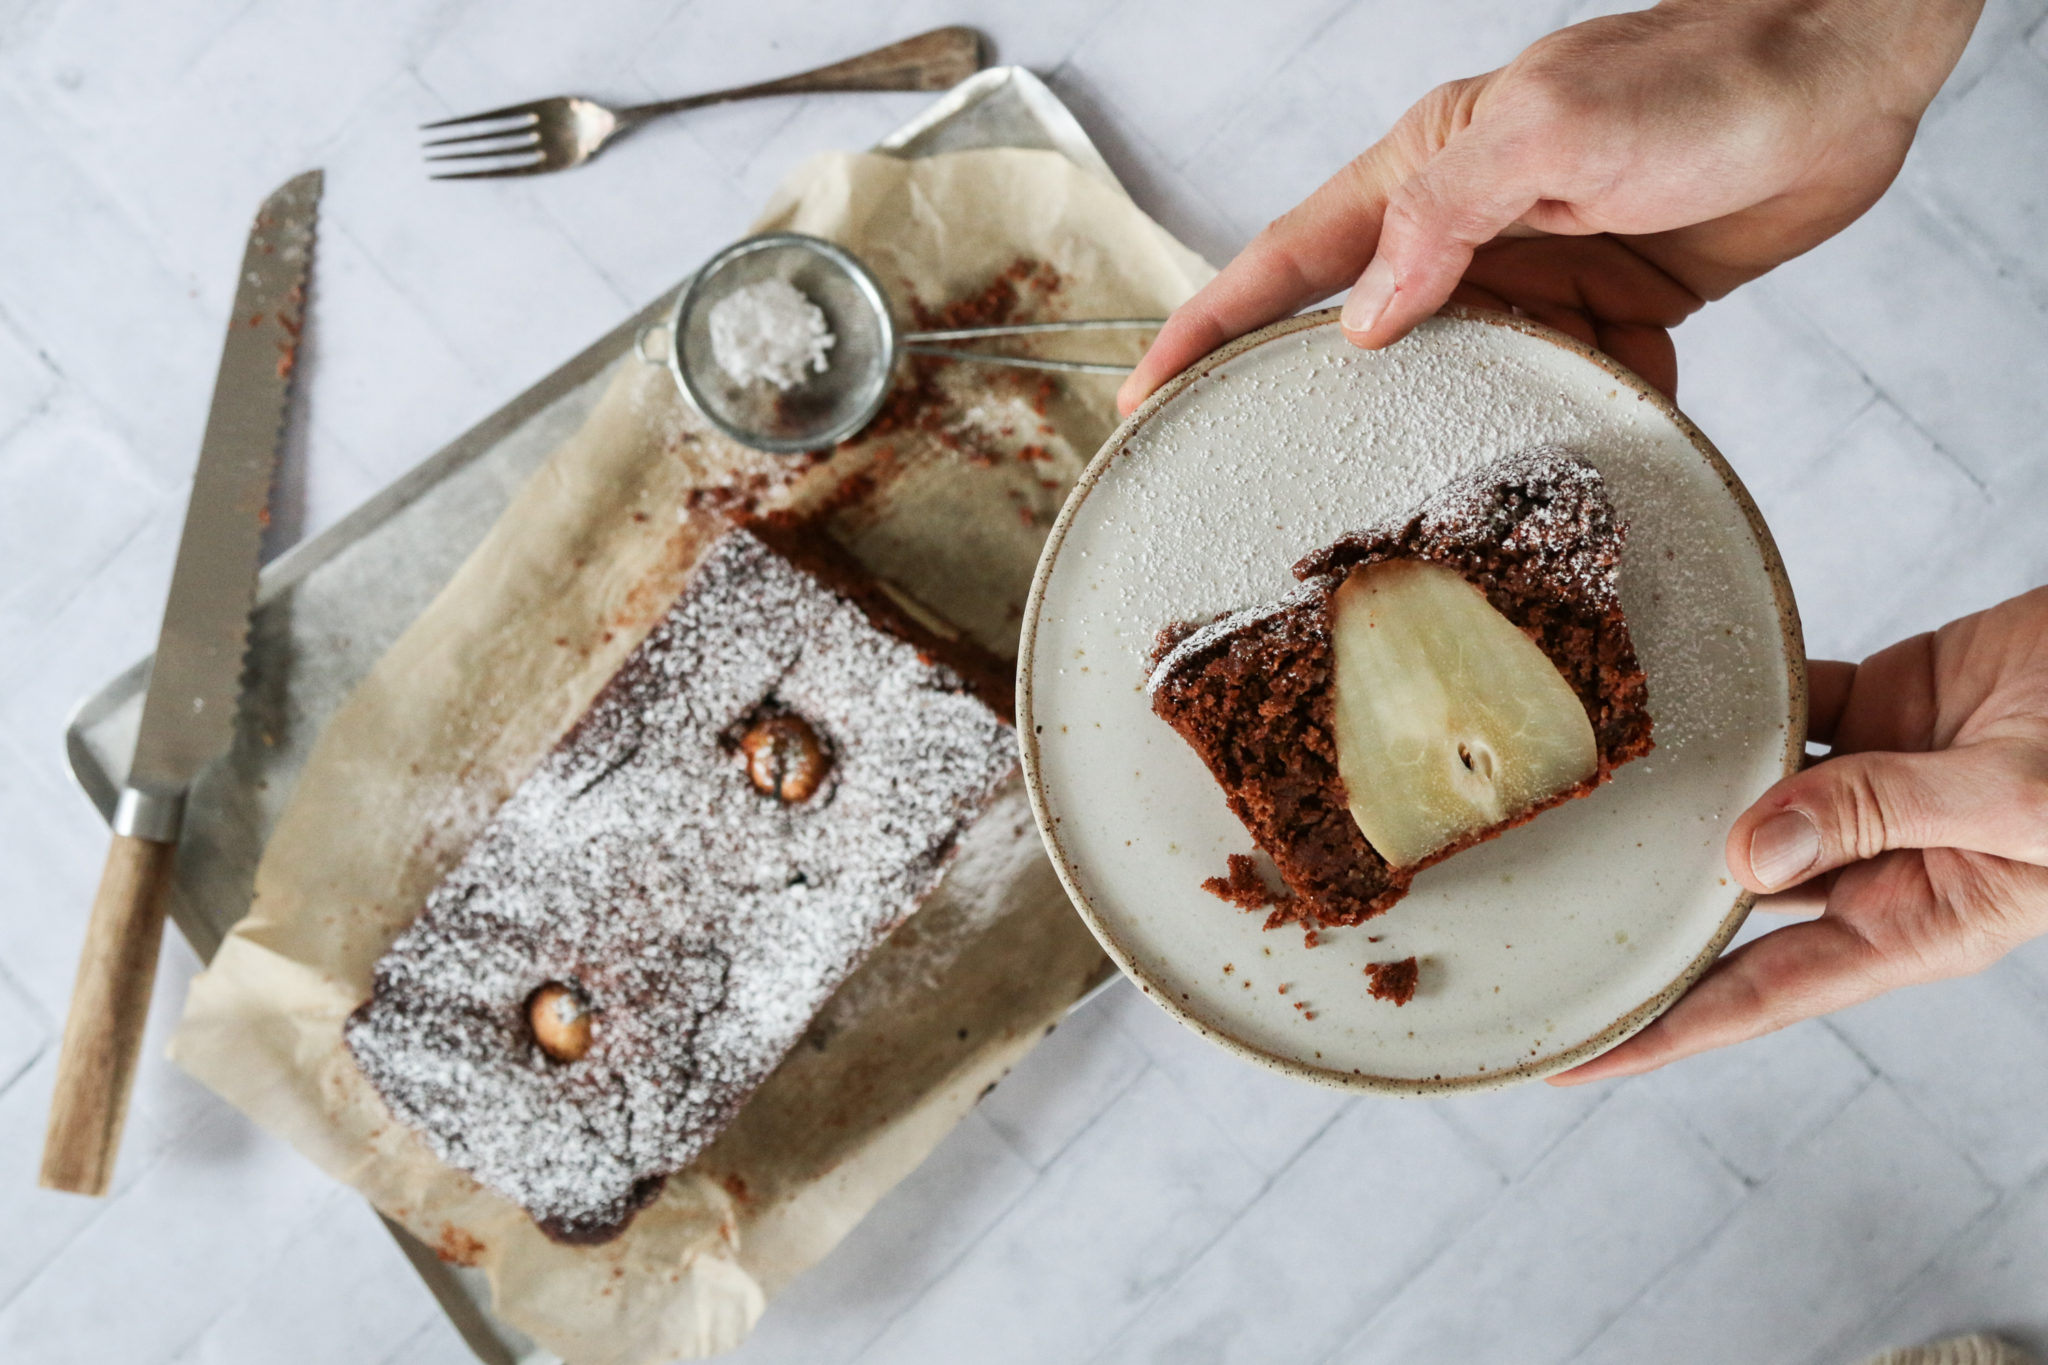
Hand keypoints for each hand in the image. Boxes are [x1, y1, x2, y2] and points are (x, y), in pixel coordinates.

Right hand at [1118, 0, 1983, 413]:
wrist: (1847, 77)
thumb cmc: (1700, 79)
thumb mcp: (1551, 131)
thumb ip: (1446, 217)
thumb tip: (1365, 324)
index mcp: (1425, 174)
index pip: (1288, 264)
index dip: (1209, 329)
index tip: (1143, 396)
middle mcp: (1469, 230)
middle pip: (1361, 337)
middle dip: (1307, 405)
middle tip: (1251, 486)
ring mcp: (1541, 273)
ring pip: (1466, 379)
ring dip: (1454, 436)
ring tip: (1417, 513)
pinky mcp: (1615, 311)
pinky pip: (1573, 391)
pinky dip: (1579, 428)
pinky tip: (1587, 470)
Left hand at [1555, 586, 2047, 1083]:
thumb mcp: (2023, 804)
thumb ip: (1883, 816)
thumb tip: (1746, 851)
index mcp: (1912, 922)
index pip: (1758, 997)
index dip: (1660, 1031)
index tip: (1568, 1057)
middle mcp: (1874, 862)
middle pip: (1724, 905)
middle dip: (1635, 919)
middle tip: (1524, 924)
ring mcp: (1870, 783)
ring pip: (1740, 796)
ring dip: (1668, 794)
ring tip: (1563, 797)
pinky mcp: (1877, 704)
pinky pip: (1781, 705)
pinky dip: (1727, 697)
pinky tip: (1655, 690)